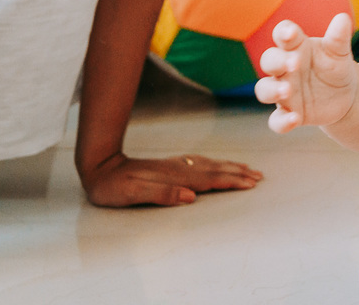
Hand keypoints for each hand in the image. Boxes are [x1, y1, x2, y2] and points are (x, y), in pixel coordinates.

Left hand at [80, 153, 262, 207]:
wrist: (99, 166)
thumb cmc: (114, 186)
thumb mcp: (133, 194)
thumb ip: (162, 194)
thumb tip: (190, 196)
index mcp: (174, 177)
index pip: (209, 180)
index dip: (231, 181)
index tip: (251, 183)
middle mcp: (177, 168)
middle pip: (214, 170)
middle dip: (238, 173)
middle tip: (259, 176)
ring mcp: (174, 165)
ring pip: (209, 165)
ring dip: (229, 167)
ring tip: (247, 169)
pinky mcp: (169, 165)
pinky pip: (200, 163)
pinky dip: (214, 164)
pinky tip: (217, 164)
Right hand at [254, 13, 357, 132]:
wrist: (345, 96)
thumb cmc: (336, 66)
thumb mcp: (340, 53)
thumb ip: (338, 37)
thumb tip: (343, 18)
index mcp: (296, 47)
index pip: (282, 34)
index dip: (283, 32)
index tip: (290, 33)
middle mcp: (284, 69)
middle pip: (269, 61)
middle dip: (277, 61)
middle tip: (294, 63)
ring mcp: (284, 92)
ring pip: (264, 89)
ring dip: (272, 90)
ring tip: (287, 91)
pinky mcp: (289, 113)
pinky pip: (276, 120)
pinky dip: (282, 121)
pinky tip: (295, 119)